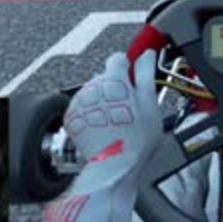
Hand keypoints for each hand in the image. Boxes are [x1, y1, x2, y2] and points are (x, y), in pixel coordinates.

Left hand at [63, 51, 163, 180]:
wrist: (114, 165)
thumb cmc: (136, 139)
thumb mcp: (150, 103)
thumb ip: (147, 73)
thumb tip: (148, 55)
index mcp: (114, 79)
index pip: (118, 58)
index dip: (128, 66)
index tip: (133, 75)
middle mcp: (92, 87)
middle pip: (106, 78)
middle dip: (116, 88)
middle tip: (129, 107)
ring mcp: (80, 102)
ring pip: (95, 94)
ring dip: (104, 102)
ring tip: (117, 122)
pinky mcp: (72, 117)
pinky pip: (84, 109)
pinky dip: (93, 115)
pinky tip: (104, 128)